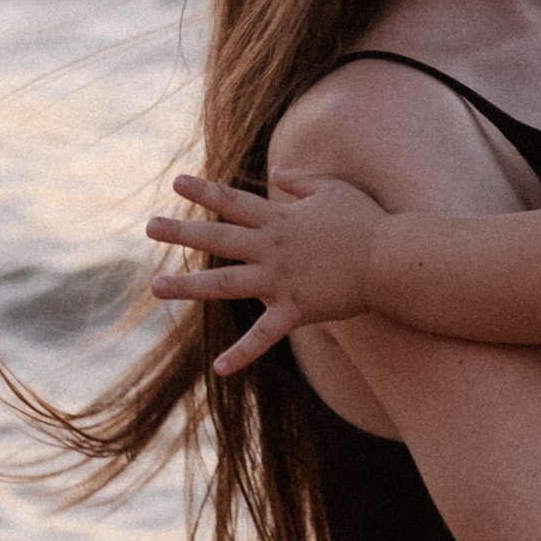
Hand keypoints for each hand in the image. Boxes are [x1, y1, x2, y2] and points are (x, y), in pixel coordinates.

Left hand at [146, 169, 389, 375]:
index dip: (205, 191)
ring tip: (156, 287)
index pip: (234, 201)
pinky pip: (264, 336)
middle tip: (149, 226)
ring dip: (189, 286)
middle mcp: (273, 248)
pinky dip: (242, 354)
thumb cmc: (367, 221)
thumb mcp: (333, 188)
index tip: (177, 183)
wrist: (392, 259)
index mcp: (280, 218)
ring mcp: (281, 280)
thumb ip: (302, 179)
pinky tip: (219, 368)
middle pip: (219, 238)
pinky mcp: (296, 310)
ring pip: (226, 284)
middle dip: (182, 231)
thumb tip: (276, 171)